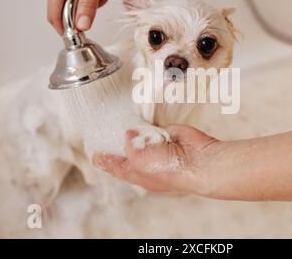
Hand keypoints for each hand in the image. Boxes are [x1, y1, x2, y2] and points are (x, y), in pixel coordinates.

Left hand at [93, 124, 228, 196]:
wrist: (198, 161)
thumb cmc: (170, 170)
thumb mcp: (139, 161)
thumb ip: (129, 146)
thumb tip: (130, 132)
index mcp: (134, 173)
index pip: (114, 166)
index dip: (103, 158)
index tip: (93, 149)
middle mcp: (143, 160)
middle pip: (124, 148)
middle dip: (115, 138)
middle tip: (104, 127)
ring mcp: (154, 146)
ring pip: (137, 134)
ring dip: (131, 128)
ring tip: (119, 119)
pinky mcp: (164, 132)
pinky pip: (150, 124)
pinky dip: (145, 121)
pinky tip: (137, 117)